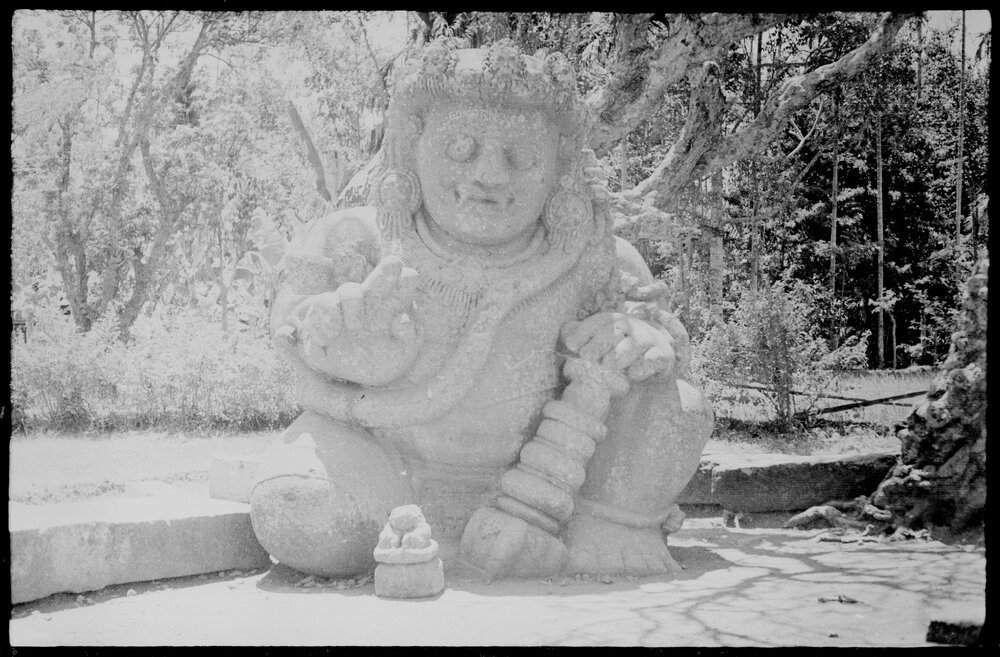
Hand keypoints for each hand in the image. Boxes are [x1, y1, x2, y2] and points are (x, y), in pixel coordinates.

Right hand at [285, 255, 421, 385]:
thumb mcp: (402, 355)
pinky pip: (321, 306)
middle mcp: (370, 304)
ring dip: (352, 304)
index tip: (411, 276)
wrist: (354, 379)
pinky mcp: (323, 317)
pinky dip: (324, 320)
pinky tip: (329, 338)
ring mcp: (346, 309)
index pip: (401, 291)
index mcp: (392, 309)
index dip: (405, 283)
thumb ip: (409, 338)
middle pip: (377, 281)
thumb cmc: (384, 361)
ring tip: (355, 327)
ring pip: (348, 290)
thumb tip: (404, 321)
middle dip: (385, 273)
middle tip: (394, 264)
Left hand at [560, 312, 675, 382]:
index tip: (571, 345)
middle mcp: (633, 327)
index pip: (599, 321)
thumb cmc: (620, 350)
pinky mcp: (663, 355)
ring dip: (620, 354)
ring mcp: (649, 340)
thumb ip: (583, 337)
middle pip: (616, 330)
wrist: (655, 357)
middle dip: (599, 342)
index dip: (584, 331)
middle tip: (587, 356)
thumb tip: (566, 336)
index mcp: (615, 321)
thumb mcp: (600, 342)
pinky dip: (644, 366)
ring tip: (608, 364)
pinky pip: (654, 359)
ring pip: (635, 344)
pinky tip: (632, 374)